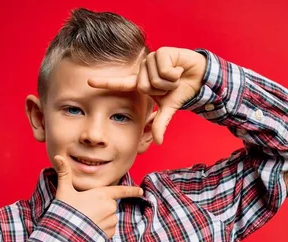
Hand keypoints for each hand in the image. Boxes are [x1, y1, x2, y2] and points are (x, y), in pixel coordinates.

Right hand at [53, 155, 143, 238]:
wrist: (65, 234)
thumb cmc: (65, 211)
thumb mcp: (64, 191)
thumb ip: (64, 174)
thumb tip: (58, 157)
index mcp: (102, 194)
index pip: (121, 190)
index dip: (131, 191)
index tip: (141, 191)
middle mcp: (110, 207)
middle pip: (110, 204)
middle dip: (101, 207)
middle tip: (85, 210)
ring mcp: (111, 221)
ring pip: (110, 218)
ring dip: (101, 219)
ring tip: (86, 221)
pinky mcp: (109, 233)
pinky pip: (109, 229)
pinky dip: (101, 230)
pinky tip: (90, 230)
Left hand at [88, 47, 206, 144]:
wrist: (198, 77)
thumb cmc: (180, 91)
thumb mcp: (168, 109)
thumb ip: (160, 123)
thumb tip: (158, 142)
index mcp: (142, 83)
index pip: (121, 84)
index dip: (105, 83)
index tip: (88, 81)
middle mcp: (143, 71)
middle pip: (144, 87)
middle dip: (161, 90)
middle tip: (170, 85)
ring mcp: (151, 60)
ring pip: (154, 79)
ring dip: (170, 82)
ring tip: (176, 76)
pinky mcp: (161, 52)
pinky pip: (164, 70)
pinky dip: (175, 74)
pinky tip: (178, 69)